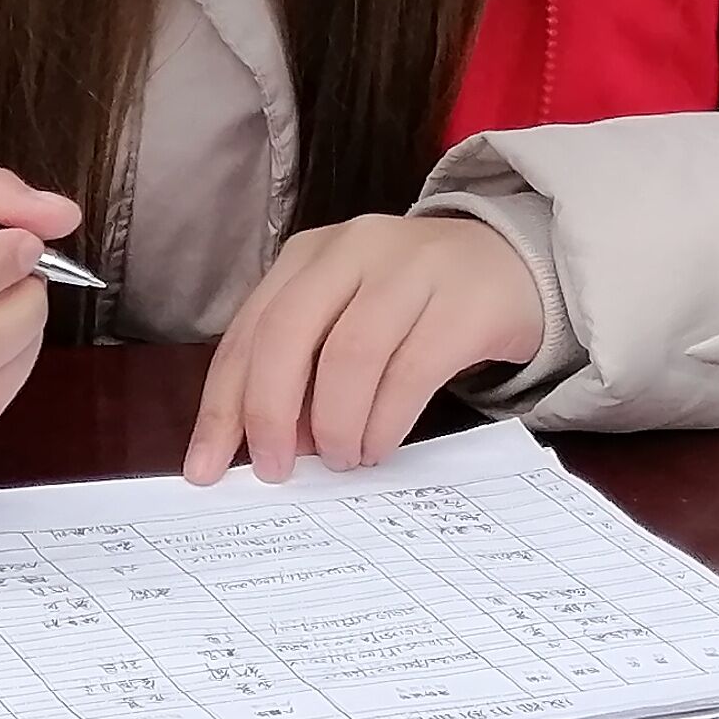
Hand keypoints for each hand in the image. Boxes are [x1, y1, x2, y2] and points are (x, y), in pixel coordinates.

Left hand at [188, 214, 549, 484]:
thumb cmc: (415, 308)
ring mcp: (411, 268)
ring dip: (336, 424)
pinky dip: (385, 421)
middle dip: (269, 413)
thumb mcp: (348, 321)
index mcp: (309, 256)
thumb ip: (303, 371)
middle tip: (274, 469)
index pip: (248, 333)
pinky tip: (377, 447)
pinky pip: (411, 371)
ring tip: (342, 459)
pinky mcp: (463, 300)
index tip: (204, 468)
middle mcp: (353, 249)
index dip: (221, 405)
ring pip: (349, 355)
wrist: (514, 266)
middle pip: (287, 335)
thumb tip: (270, 447)